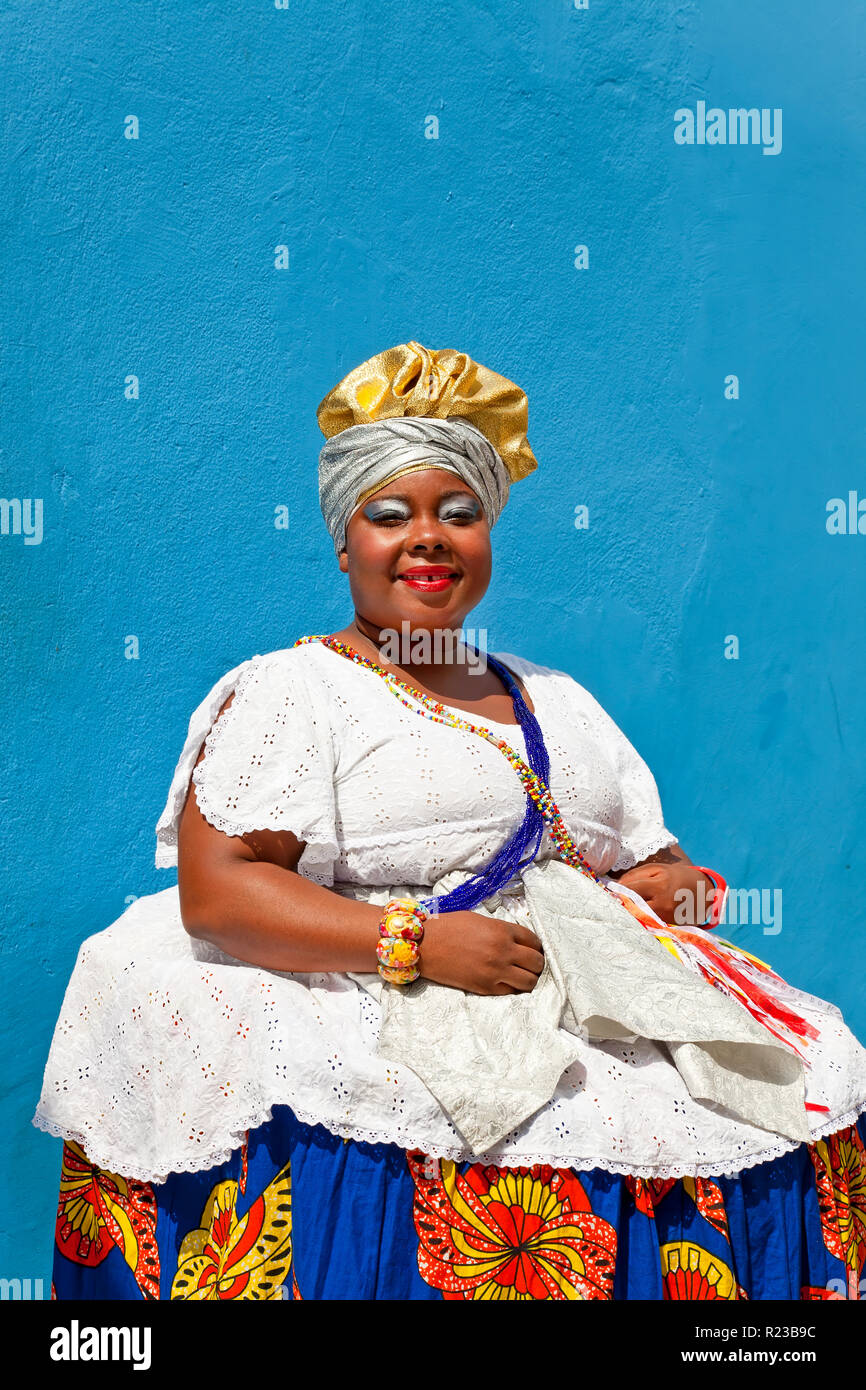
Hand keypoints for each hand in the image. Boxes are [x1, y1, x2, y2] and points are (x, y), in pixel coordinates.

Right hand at [419, 910, 544, 995]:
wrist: (424, 946)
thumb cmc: (448, 928)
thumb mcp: (478, 920)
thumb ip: (500, 929)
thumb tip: (514, 940)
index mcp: (502, 931)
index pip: (534, 941)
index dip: (536, 945)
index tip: (533, 949)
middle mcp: (503, 952)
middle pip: (537, 962)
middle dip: (536, 963)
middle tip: (529, 963)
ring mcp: (495, 972)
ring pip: (529, 982)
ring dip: (528, 978)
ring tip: (521, 975)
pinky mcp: (485, 988)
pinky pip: (511, 992)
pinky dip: (512, 988)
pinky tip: (506, 982)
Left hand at [615, 863, 714, 926]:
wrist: (703, 893)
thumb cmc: (676, 877)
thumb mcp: (658, 869)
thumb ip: (635, 875)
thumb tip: (615, 884)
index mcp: (659, 885)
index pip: (630, 889)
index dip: (615, 891)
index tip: (604, 891)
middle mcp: (663, 904)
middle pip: (632, 907)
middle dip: (619, 904)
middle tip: (606, 903)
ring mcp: (666, 918)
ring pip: (638, 918)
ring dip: (626, 914)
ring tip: (616, 910)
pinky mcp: (668, 928)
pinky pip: (647, 925)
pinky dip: (638, 921)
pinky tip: (631, 918)